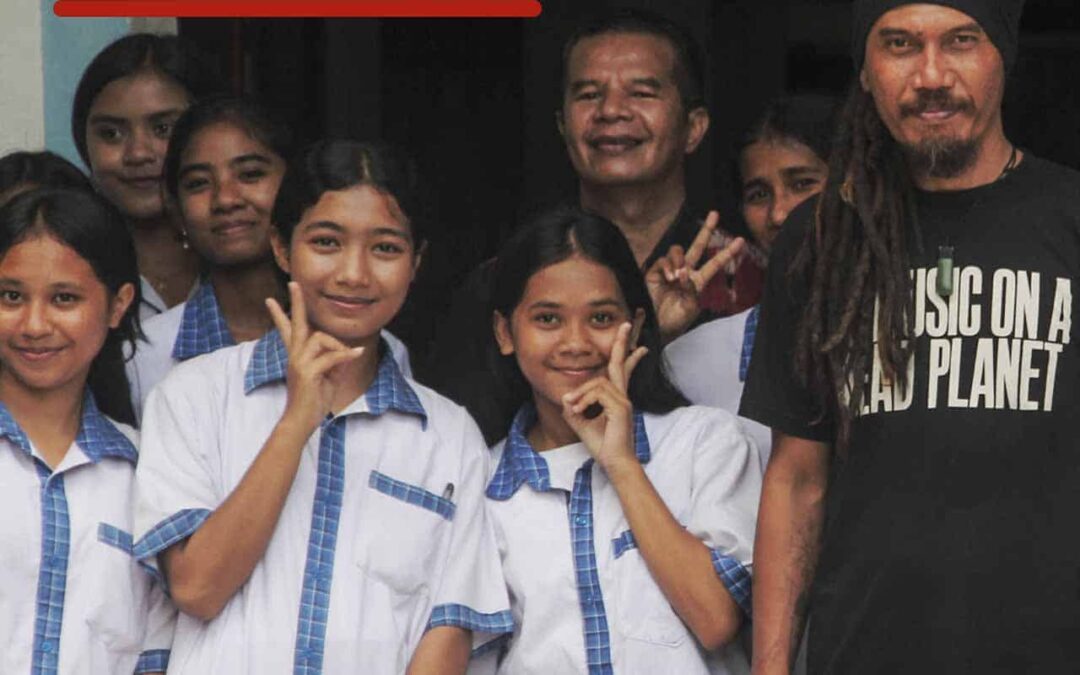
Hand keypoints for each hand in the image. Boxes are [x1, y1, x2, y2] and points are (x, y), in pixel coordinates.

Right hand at [266, 282, 364, 432]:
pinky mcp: (307, 372)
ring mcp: (299, 362)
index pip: (288, 330)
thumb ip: (335, 361)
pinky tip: (358, 353)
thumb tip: (348, 350)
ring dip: (339, 347)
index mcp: (297, 355)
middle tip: (292, 284)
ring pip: (321, 339)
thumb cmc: (315, 400)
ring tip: (349, 357)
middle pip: (296, 324)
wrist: (302, 421)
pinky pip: (331, 356)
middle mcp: (295, 355)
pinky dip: (347, 355)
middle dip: (296, 302)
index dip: (280, 315)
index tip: (269, 300)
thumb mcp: (329, 376)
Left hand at [561, 322, 647, 473]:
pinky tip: (579, 411)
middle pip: (619, 364)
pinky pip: (598, 395)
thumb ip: (574, 408)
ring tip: (572, 408)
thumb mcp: (581, 422)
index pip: (621, 373)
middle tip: (624, 324)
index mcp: (616, 398)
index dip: (627, 357)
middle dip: (621, 343)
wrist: (613, 462)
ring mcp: (624, 402)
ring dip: (581, 393)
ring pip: (598, 383)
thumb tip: (566, 398)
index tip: (640, 347)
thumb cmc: (602, 444)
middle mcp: (622, 397)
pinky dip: (584, 401)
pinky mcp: (621, 409)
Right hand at [645, 211, 744, 341]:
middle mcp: (685, 273)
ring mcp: (669, 271)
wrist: (655, 329)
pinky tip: (670, 279)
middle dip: (706, 230)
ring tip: (677, 277)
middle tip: (714, 214)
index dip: (727, 253)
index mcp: (698, 282)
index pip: (714, 264)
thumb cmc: (675, 322)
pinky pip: (662, 261)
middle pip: (697, 246)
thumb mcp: (690, 309)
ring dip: (679, 259)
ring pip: (678, 251)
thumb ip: (691, 289)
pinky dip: (667, 267)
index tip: (741, 241)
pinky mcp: (654, 273)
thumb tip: (684, 271)